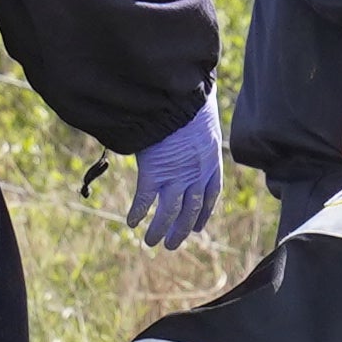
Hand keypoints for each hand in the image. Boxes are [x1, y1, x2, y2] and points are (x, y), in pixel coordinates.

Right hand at [123, 102, 222, 249]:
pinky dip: (138, 212)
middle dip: (181, 230)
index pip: (210, 196)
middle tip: (172, 245)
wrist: (178, 96)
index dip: (203, 214)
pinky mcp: (155, 172)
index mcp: (211, 162)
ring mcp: (176, 175)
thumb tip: (185, 138)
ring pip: (169, 212)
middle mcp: (196, 174)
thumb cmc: (190, 102)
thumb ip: (196, 138)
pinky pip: (145, 199)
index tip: (197, 228)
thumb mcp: (203, 122)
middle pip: (190, 210)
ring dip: (159, 229)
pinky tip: (131, 222)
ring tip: (151, 242)